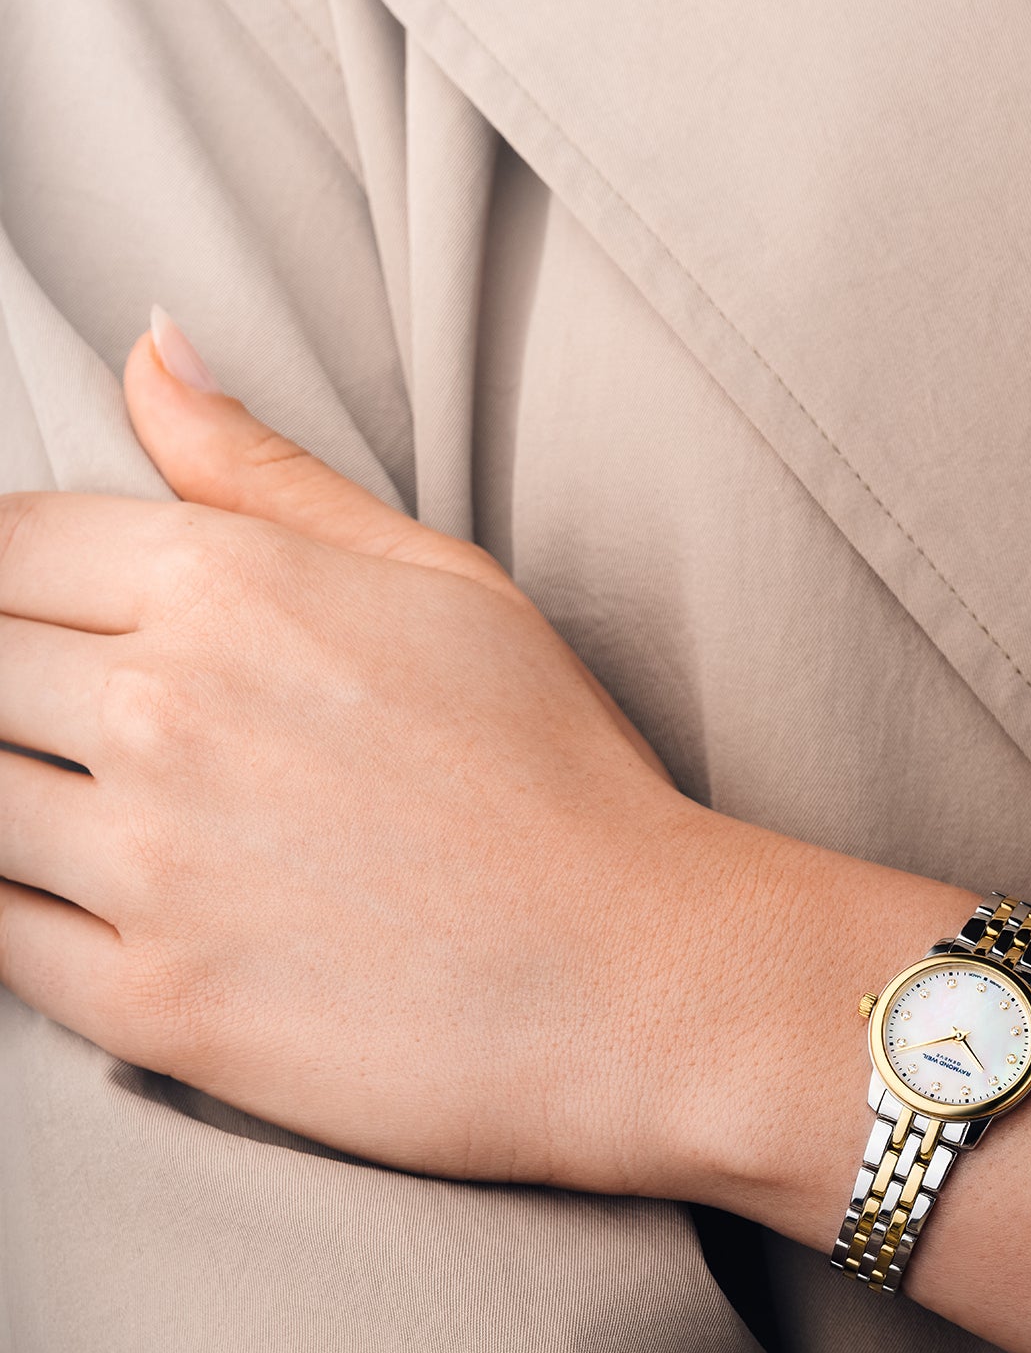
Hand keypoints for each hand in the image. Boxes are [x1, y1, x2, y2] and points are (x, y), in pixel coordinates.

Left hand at [0, 308, 1030, 1352]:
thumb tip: (148, 346)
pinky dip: (25, 916)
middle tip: (108, 737)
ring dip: (20, 802)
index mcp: (234, 585)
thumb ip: (269, 471)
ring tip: (130, 823)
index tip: (49, 632)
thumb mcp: (446, 583)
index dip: (10, 586)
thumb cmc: (564, 773)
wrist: (646, 978)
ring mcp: (152, 866)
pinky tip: (121, 908)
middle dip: (11, 692)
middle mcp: (168, 712)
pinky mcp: (154, 1006)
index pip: (2, 546)